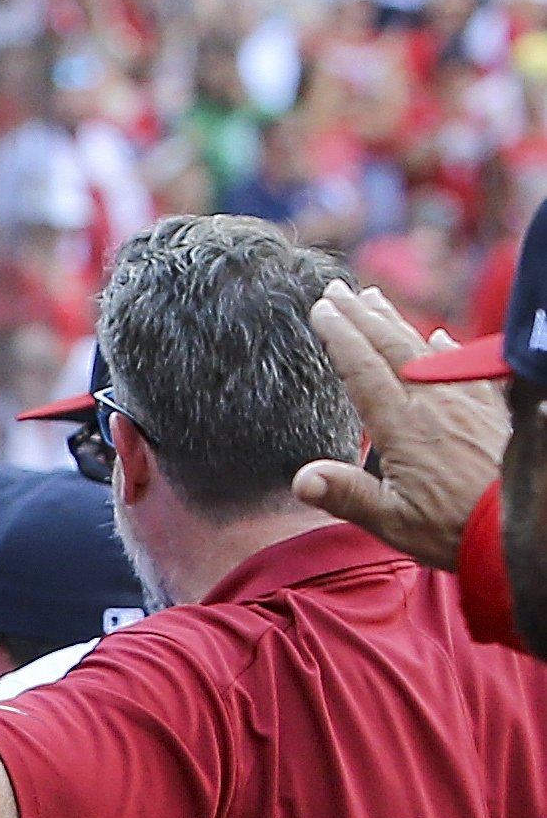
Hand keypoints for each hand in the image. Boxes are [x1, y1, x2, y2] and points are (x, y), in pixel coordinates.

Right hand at [296, 283, 509, 570]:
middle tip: (337, 289)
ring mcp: (465, 401)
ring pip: (424, 349)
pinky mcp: (491, 409)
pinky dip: (448, 348)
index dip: (340, 337)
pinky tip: (440, 336)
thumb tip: (300, 479)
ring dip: (396, 322)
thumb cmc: (452, 528)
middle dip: (361, 315)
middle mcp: (433, 403)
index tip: (321, 309)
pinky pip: (465, 367)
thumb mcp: (390, 521)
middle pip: (390, 348)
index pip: (362, 370)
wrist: (518, 525)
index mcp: (402, 427)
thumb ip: (346, 495)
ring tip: (375, 300)